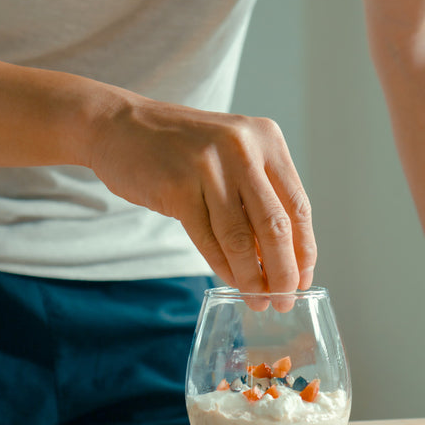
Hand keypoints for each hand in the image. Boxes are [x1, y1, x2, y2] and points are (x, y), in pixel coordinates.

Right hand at [88, 95, 315, 296]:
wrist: (121, 126)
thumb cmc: (182, 148)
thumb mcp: (232, 154)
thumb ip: (259, 194)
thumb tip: (283, 257)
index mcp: (266, 138)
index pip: (297, 205)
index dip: (304, 249)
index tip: (303, 278)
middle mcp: (242, 148)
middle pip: (275, 225)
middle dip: (283, 271)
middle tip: (284, 299)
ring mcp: (209, 166)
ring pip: (240, 238)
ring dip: (252, 277)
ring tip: (257, 299)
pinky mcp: (177, 186)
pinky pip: (208, 239)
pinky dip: (223, 266)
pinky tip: (231, 280)